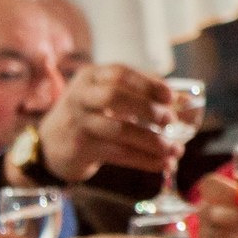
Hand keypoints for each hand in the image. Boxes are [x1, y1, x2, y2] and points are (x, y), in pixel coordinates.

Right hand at [30, 64, 172, 183]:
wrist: (51, 145)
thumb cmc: (91, 116)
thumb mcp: (108, 98)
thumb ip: (142, 96)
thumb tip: (186, 102)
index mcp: (91, 77)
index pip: (119, 73)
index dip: (147, 83)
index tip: (169, 96)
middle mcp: (81, 96)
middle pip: (114, 97)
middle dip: (147, 109)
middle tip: (170, 121)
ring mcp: (78, 122)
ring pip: (118, 130)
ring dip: (151, 141)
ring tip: (175, 150)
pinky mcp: (80, 147)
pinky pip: (117, 153)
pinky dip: (144, 160)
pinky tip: (163, 164)